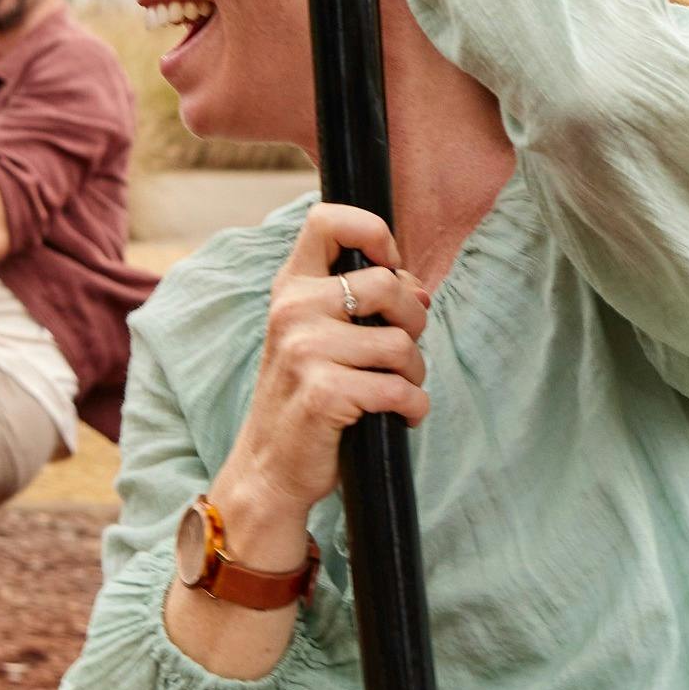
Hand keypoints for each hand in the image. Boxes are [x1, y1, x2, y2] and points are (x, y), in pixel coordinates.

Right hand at [216, 203, 431, 546]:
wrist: (270, 469)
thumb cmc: (305, 398)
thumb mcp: (318, 337)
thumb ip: (360, 302)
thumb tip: (418, 287)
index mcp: (290, 288)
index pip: (327, 220)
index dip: (373, 232)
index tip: (389, 266)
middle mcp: (292, 310)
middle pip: (389, 285)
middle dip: (414, 320)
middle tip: (401, 352)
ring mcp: (305, 351)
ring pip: (403, 344)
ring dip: (414, 373)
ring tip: (395, 390)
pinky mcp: (324, 393)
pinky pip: (401, 390)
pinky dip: (413, 408)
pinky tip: (398, 418)